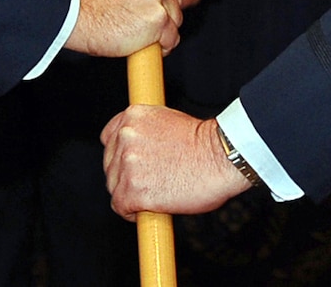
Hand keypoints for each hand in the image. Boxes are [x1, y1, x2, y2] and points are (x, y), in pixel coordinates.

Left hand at [102, 105, 251, 216]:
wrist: (221, 158)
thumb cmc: (204, 144)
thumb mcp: (168, 120)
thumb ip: (146, 132)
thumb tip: (140, 151)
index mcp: (133, 116)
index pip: (109, 138)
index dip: (119, 155)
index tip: (130, 165)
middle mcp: (125, 137)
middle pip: (110, 164)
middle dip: (125, 176)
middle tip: (149, 183)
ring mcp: (127, 163)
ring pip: (114, 187)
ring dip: (130, 194)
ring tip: (155, 195)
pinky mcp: (132, 190)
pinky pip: (120, 207)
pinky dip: (132, 213)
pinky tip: (149, 209)